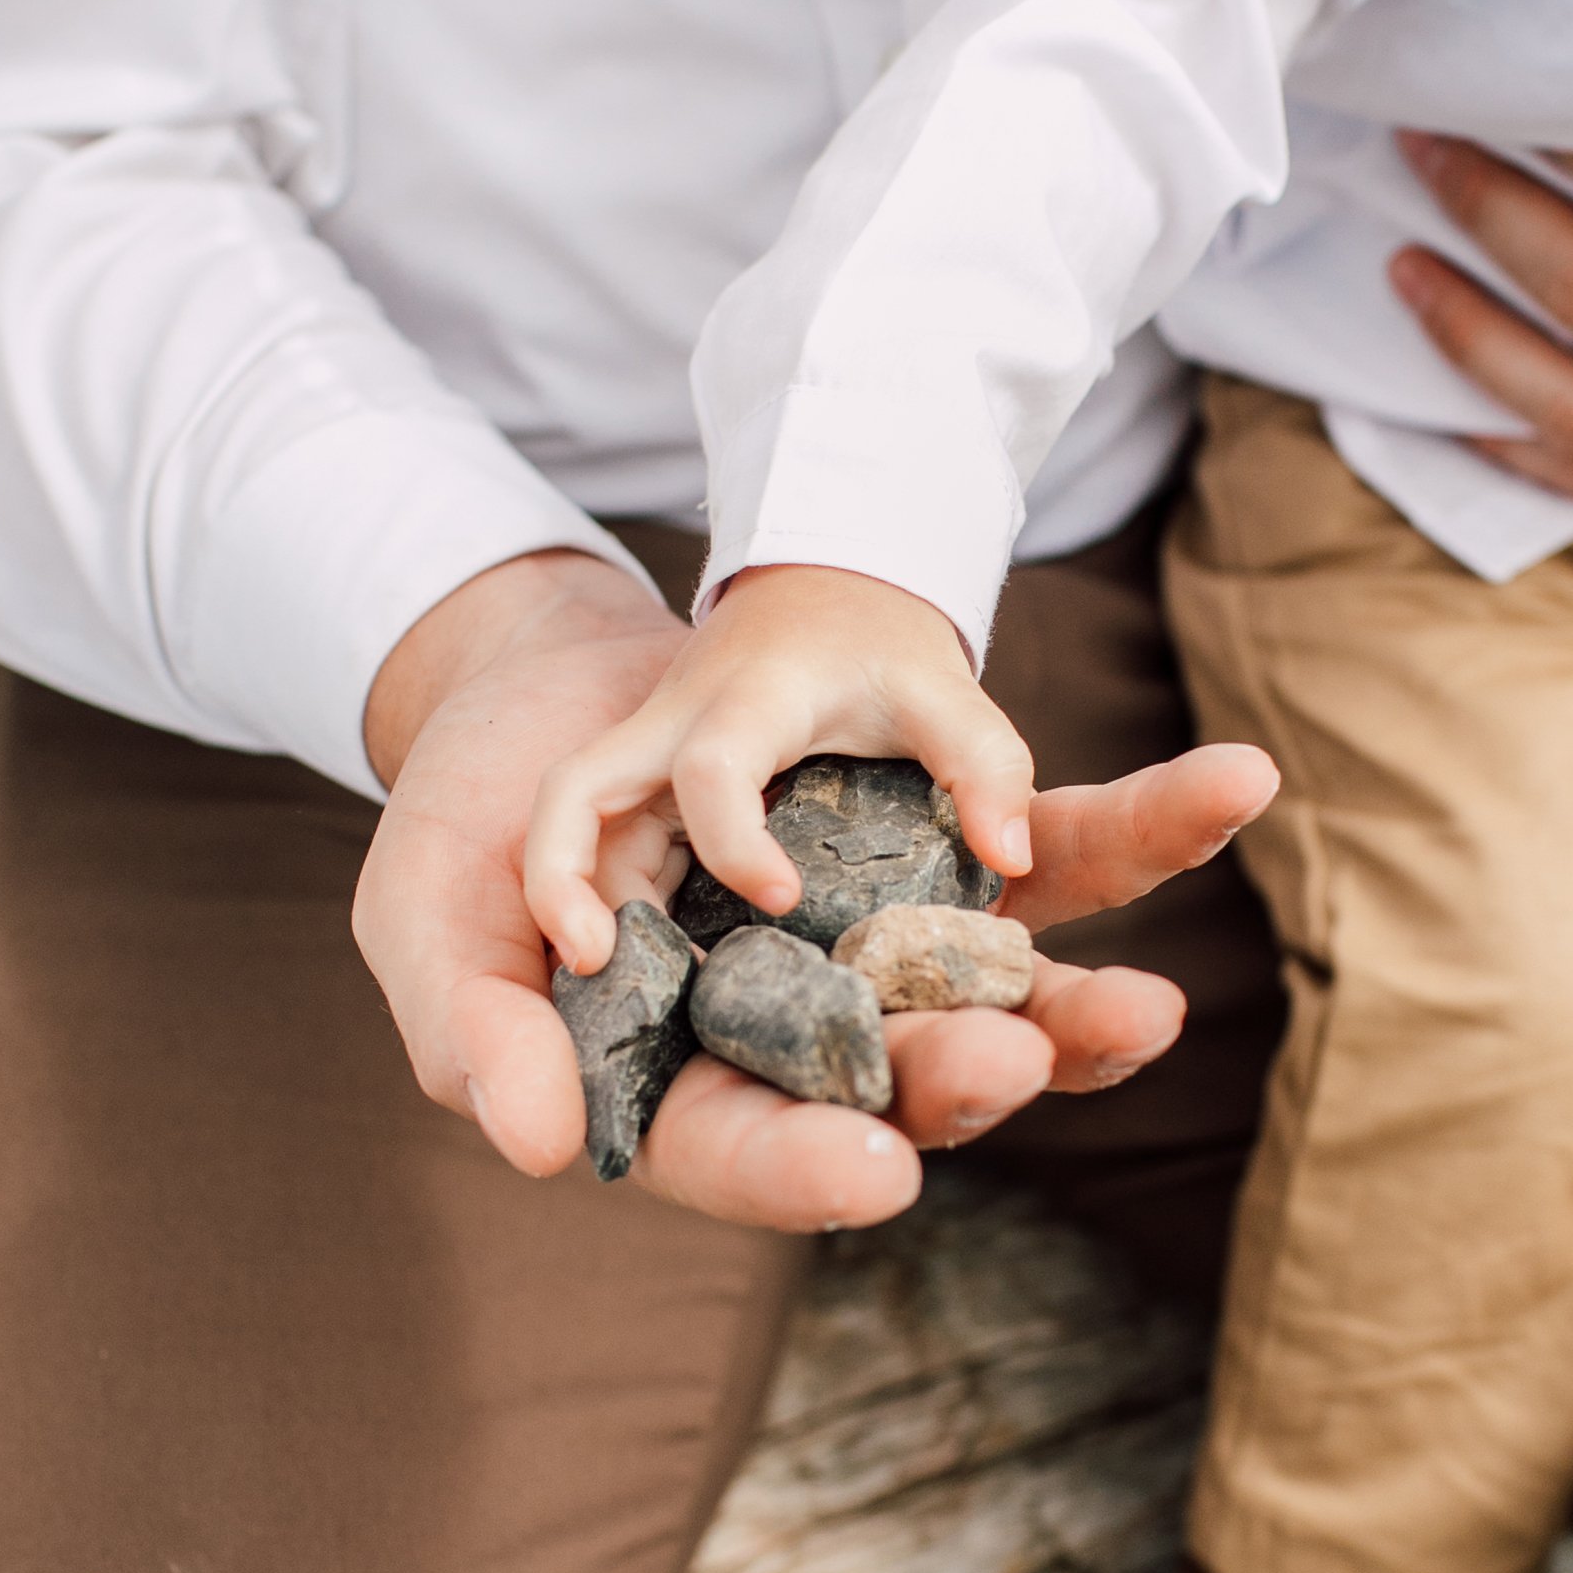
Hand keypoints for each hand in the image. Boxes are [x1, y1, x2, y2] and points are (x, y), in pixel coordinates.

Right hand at [353, 549, 1275, 1231]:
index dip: (809, 1168)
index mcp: (678, 1091)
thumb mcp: (433, 929)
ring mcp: (881, 946)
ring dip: (1085, 1005)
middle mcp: (803, 1038)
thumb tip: (538, 1147)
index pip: (747, 1152)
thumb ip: (480, 1040)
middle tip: (1022, 1057)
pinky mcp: (940, 850)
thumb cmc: (465, 830)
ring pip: (1002, 991)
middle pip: (900, 1087)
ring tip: (1155, 1007)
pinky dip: (1139, 827)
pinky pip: (1053, 848)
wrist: (538, 684)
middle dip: (966, 1081)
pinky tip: (1230, 792)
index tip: (876, 1169)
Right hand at [522, 562, 1035, 973]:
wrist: (823, 584)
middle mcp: (672, 728)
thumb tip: (1011, 859)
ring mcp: (647, 756)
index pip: (713, 768)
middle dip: (560, 877)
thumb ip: (984, 766)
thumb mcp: (946, 691)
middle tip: (589, 963)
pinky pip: (596, 842)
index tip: (780, 899)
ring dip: (568, 901)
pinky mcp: (644, 785)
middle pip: (576, 792)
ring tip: (598, 988)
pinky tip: (628, 971)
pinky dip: (594, 898)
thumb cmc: (879, 644)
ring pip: (569, 823)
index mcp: (749, 701)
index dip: (734, 838)